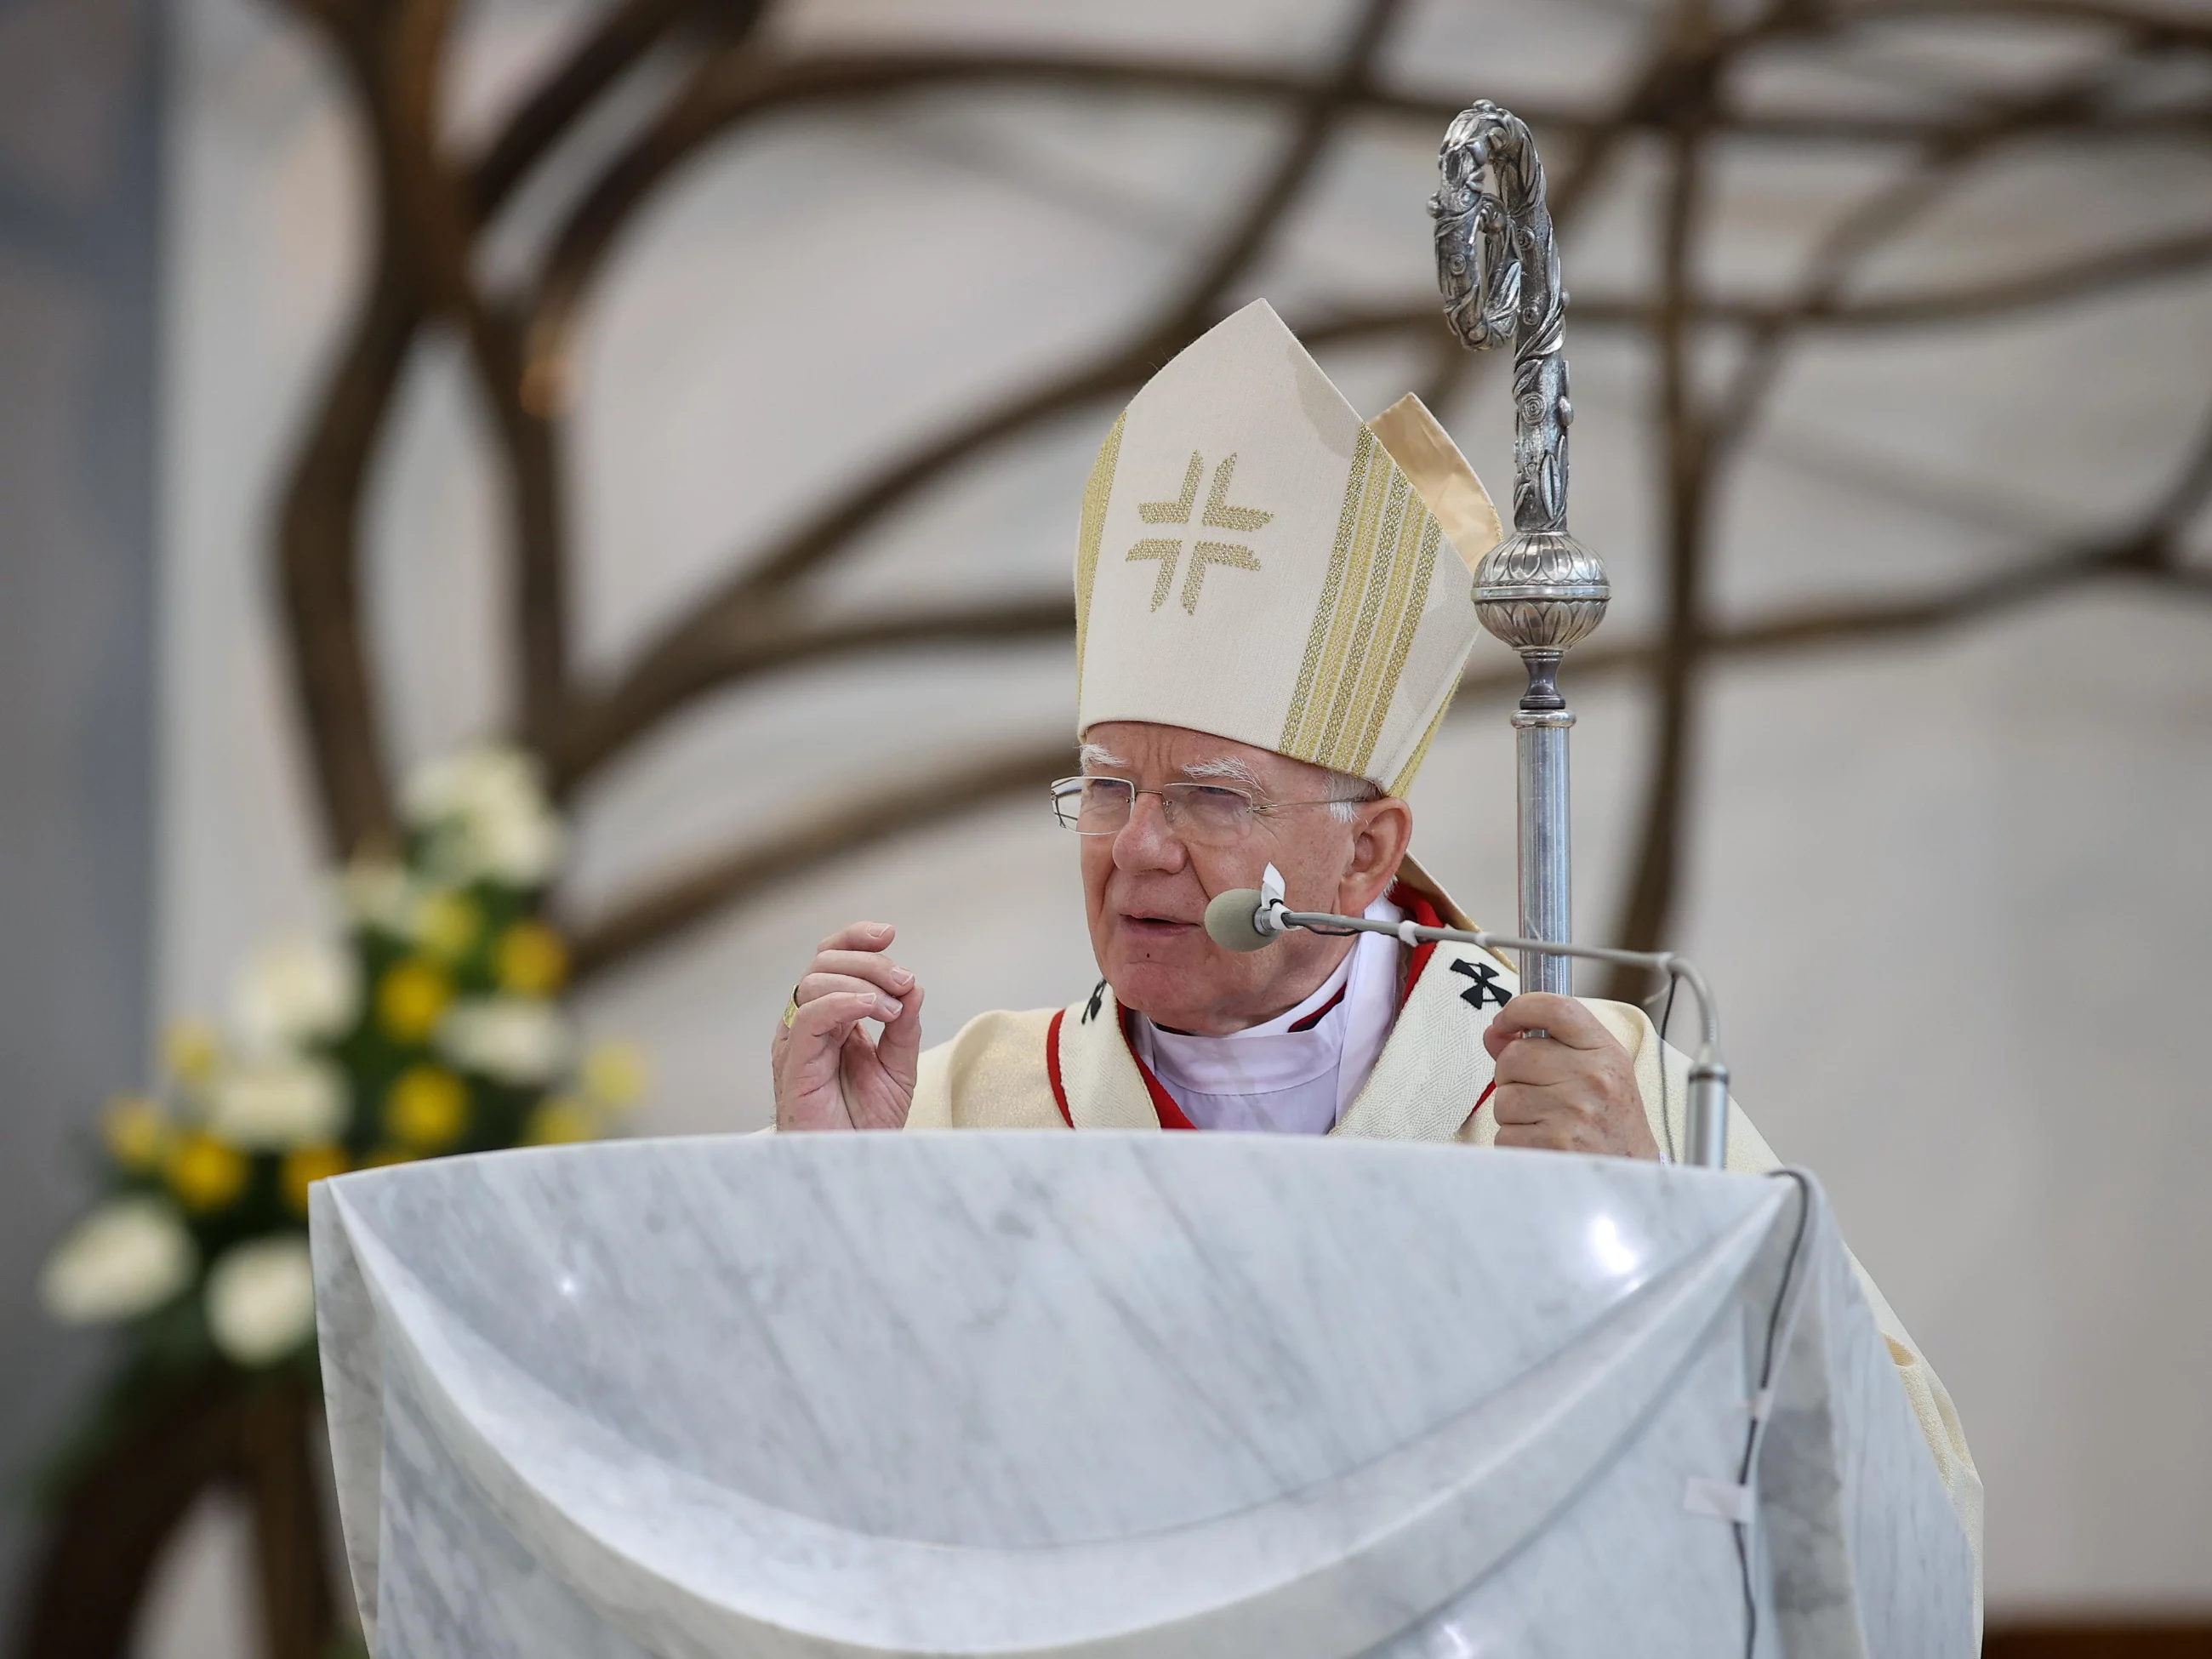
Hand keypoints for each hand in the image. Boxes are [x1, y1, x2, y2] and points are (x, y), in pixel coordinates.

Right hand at [772, 922, 924, 1130]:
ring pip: (815, 980)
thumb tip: (913, 986)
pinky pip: (810, 1016)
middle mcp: (809, 1023)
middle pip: (825, 962)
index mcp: (829, 1018)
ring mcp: (798, 1041)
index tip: (890, 934)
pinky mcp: (794, 1062)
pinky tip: (875, 1009)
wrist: (854, 1162)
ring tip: (894, 1007)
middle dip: (871, 962)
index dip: (856, 939)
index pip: (832, 959)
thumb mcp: (898, 1067)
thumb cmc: (866, 1121)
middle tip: (904, 983)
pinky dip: (844, 1002)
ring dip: (863, 981)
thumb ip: (904, 1027)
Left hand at [1483, 993, 1657, 1160]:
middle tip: (1540, 1094)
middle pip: (1514, 1056)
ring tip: (1547, 1122)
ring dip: (1514, 1113)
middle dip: (1512, 1076)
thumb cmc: (1609, 1120)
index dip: (1519, 1009)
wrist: (1631, 1173)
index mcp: (1605, 1052)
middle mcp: (1592, 1078)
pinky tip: (1543, 1143)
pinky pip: (1504, 1134)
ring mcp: (1573, 1113)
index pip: (1556, 1008)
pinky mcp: (1553, 1145)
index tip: (1503, 1024)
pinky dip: (1515, 1141)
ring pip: (1503, 1097)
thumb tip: (1495, 1034)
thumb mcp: (1595, 1071)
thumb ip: (1546, 1046)